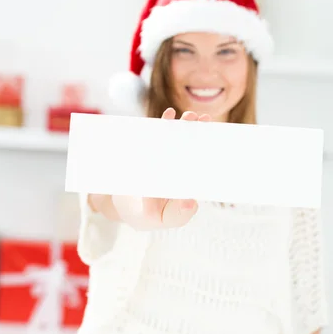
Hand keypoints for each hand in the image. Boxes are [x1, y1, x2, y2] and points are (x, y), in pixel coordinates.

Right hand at [113, 108, 210, 229]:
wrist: (120, 205)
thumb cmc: (143, 215)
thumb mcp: (157, 220)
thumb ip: (176, 216)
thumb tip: (192, 203)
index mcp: (184, 181)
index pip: (197, 164)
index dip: (206, 152)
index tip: (212, 141)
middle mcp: (176, 165)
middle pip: (190, 146)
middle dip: (198, 133)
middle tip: (203, 120)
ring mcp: (162, 155)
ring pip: (176, 137)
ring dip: (184, 125)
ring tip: (191, 116)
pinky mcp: (147, 148)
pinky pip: (157, 133)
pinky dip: (164, 123)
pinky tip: (170, 114)